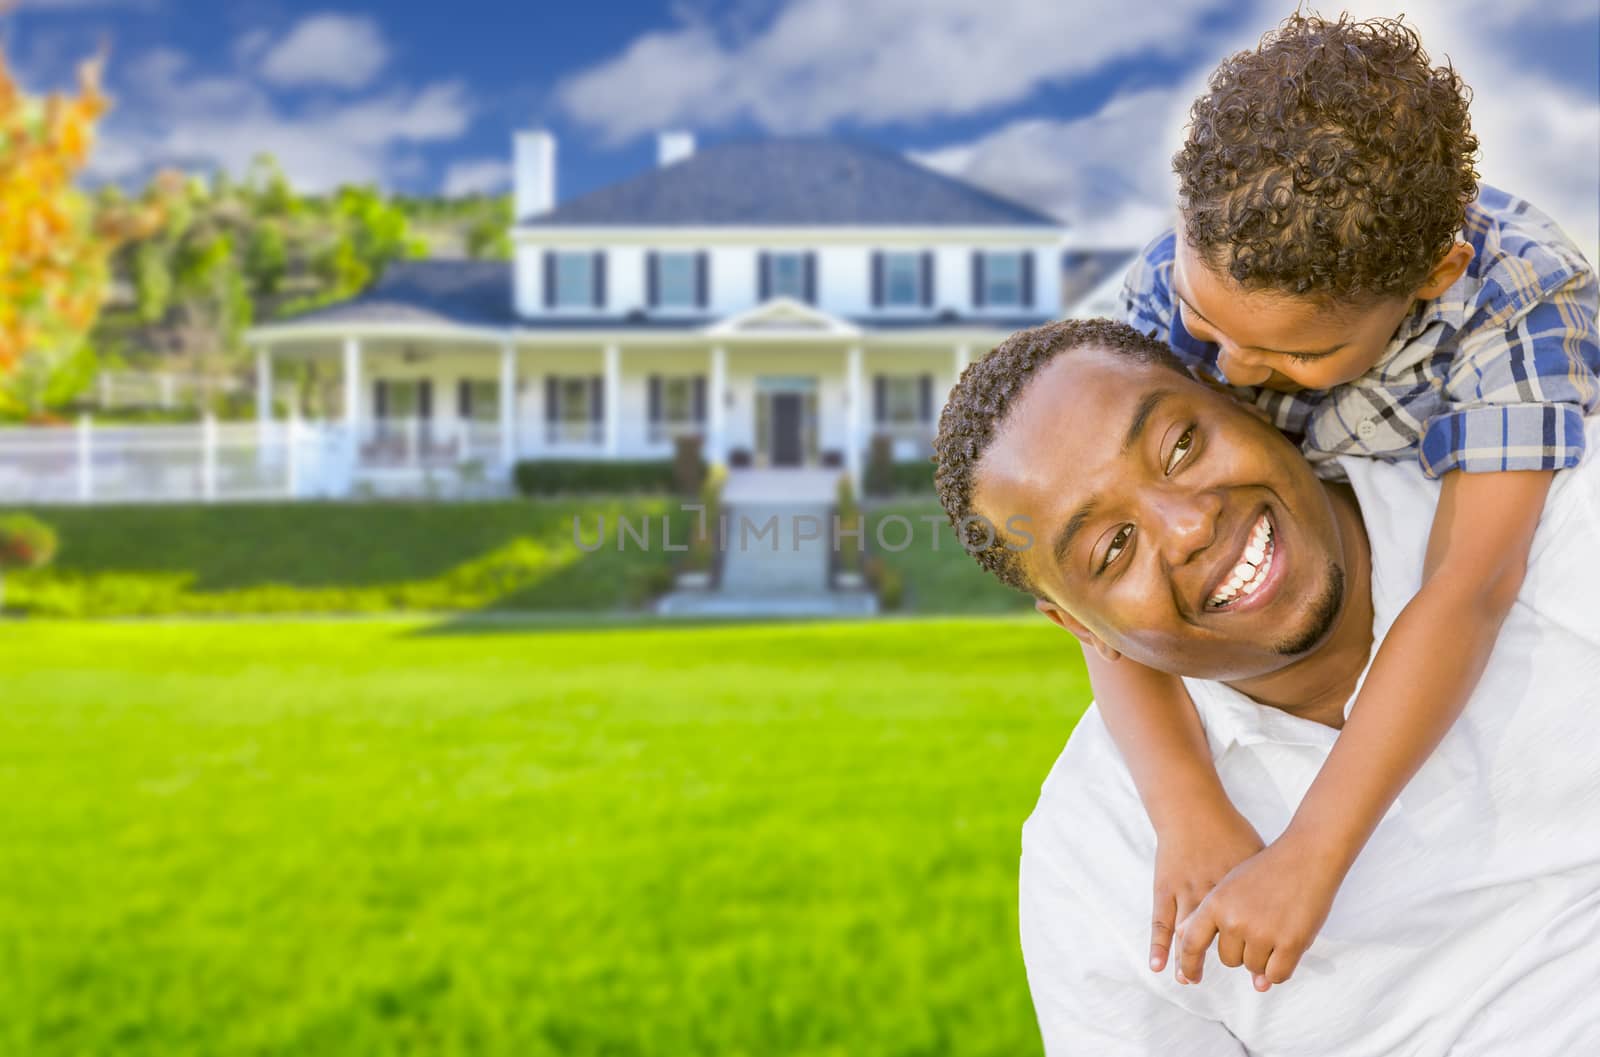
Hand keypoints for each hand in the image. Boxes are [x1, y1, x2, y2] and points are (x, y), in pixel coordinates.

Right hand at [1148, 800, 1263, 976]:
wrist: (1194, 809)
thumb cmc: (1230, 831)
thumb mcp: (1257, 856)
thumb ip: (1267, 883)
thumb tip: (1286, 904)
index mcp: (1239, 892)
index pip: (1254, 934)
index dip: (1261, 960)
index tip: (1263, 976)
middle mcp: (1213, 897)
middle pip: (1224, 943)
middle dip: (1232, 963)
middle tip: (1236, 979)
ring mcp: (1186, 893)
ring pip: (1190, 939)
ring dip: (1189, 963)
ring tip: (1191, 979)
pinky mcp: (1165, 889)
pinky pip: (1161, 923)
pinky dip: (1159, 946)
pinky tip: (1158, 965)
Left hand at [1174, 835, 1343, 991]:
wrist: (1306, 855)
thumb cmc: (1268, 870)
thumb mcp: (1230, 886)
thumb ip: (1212, 917)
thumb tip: (1191, 943)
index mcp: (1215, 903)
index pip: (1191, 942)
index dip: (1189, 964)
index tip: (1190, 978)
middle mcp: (1234, 920)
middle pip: (1229, 960)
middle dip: (1243, 951)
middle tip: (1260, 926)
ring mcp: (1262, 933)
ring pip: (1253, 968)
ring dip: (1264, 957)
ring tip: (1276, 926)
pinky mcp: (1290, 943)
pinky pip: (1276, 975)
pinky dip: (1280, 969)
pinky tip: (1287, 949)